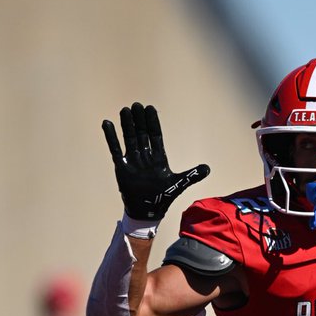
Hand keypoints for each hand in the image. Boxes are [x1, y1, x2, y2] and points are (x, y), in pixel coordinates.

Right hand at [103, 102, 209, 220]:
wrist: (148, 211)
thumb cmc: (163, 196)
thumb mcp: (179, 183)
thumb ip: (192, 175)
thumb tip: (208, 168)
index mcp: (159, 158)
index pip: (155, 136)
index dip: (153, 122)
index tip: (150, 108)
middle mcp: (145, 156)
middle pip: (142, 134)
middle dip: (139, 120)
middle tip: (136, 105)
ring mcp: (133, 161)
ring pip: (129, 138)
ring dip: (127, 125)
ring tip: (125, 110)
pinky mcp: (121, 167)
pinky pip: (115, 149)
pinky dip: (111, 138)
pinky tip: (107, 124)